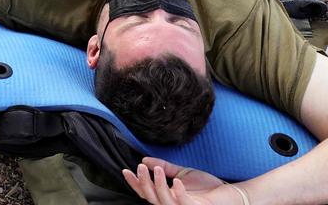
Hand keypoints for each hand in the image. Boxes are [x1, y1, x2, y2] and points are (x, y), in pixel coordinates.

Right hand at [122, 160, 242, 203]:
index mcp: (169, 197)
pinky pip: (184, 203)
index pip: (146, 193)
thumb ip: (166, 167)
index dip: (135, 183)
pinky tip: (176, 181)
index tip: (126, 170)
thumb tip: (146, 159)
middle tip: (140, 167)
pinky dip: (178, 192)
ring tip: (156, 170)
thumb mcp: (183, 173)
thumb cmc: (209, 187)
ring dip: (158, 185)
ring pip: (163, 201)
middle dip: (143, 183)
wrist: (232, 194)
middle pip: (151, 198)